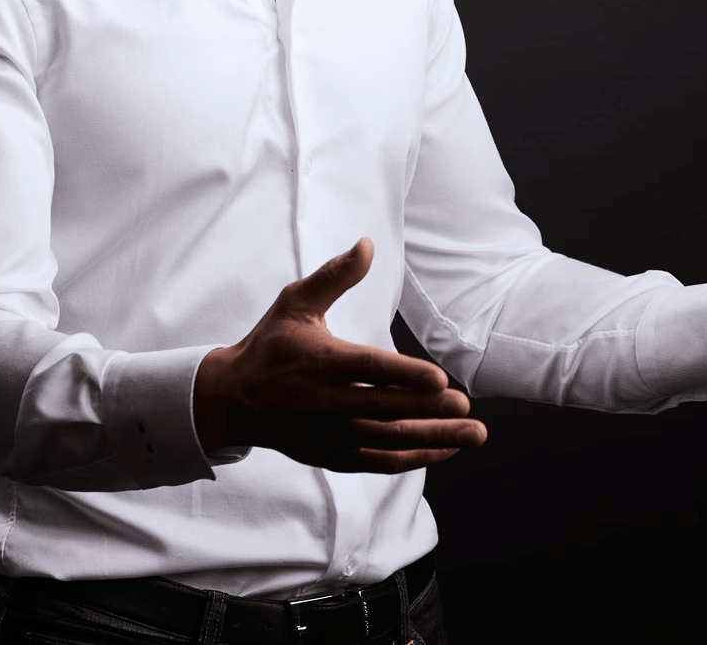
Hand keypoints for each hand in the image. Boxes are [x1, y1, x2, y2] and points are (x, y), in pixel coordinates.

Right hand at [193, 238, 487, 472]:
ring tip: (473, 432)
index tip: (439, 379)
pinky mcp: (333, 454)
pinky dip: (414, 458)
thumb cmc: (270, 345)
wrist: (233, 400)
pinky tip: (445, 449)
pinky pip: (379, 462)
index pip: (368, 369)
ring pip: (388, 440)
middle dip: (429, 410)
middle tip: (467, 407)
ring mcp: (330, 433)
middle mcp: (326, 402)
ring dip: (433, 438)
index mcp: (319, 362)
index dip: (404, 375)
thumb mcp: (295, 303)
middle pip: (385, 409)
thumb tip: (368, 245)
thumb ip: (334, 277)